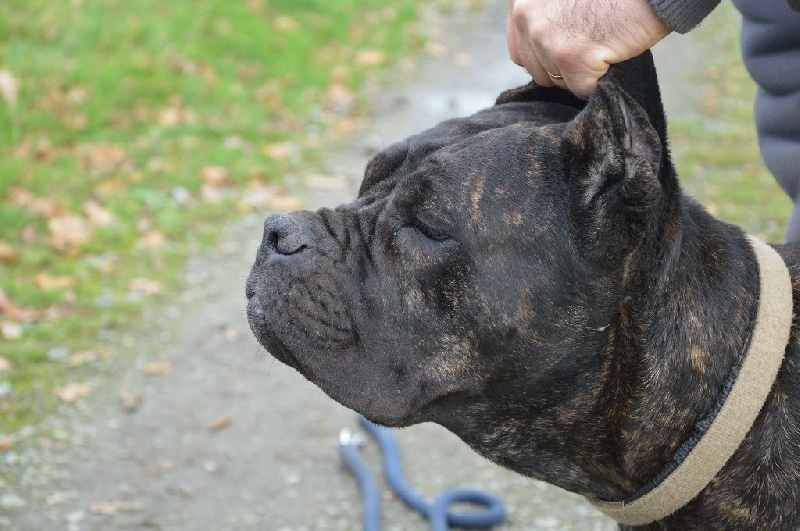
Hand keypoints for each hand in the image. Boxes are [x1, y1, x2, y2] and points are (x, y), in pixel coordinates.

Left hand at [506, 0, 670, 97]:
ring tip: (602, 45)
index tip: (569, 48)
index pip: (520, 51)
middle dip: (563, 67)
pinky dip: (598, 81)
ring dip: (580, 73)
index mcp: (519, 1)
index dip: (546, 57)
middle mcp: (525, 17)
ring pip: (556, 81)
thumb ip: (540, 18)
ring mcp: (545, 38)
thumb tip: (536, 58)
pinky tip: (612, 54)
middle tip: (591, 45)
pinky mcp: (571, 58)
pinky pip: (580, 89)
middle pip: (537, 70)